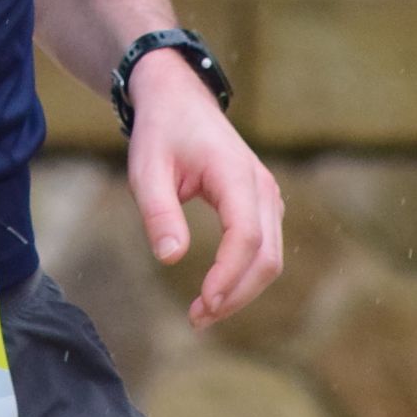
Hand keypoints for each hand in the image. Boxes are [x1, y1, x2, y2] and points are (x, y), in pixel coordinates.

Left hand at [125, 50, 285, 328]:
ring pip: (270, 257)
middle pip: (266, 256)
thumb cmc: (160, 132)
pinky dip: (245, 275)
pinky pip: (265, 248)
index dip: (228, 276)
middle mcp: (261, 186)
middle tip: (197, 318)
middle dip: (236, 294)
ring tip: (202, 312)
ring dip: (242, 290)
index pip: (246, 236)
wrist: (177, 98)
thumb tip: (171, 258)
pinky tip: (216, 291)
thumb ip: (159, 213)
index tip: (203, 304)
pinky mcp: (261, 204)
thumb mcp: (146, 169)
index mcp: (235, 174)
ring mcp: (266, 196)